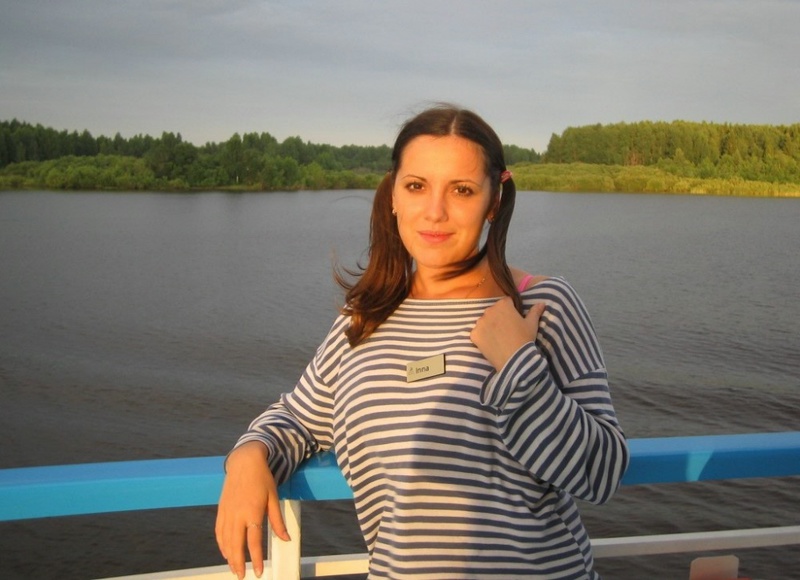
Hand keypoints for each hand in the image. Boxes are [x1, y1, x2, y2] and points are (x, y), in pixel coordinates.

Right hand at [215, 441, 289, 578]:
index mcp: (252, 512)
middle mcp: (237, 515)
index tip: (257, 572)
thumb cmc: (262, 479)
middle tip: (242, 576)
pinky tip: (226, 552)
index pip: (253, 542)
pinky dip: (222, 544)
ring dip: (229, 557)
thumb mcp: (273, 498)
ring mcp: (227, 512)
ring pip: (225, 540)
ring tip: (234, 568)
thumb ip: (277, 521)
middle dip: (238, 563)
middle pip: (236, 545)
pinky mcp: (221, 509)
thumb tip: (286, 538)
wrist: (244, 462)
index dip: (256, 559)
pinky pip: (219, 531)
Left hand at [471, 298, 545, 370]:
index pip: (506, 302)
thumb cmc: (524, 338)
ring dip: (489, 326)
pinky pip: (477, 333)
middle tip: (506, 330)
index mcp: (503, 305)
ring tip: (498, 338)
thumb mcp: (532, 324)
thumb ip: (535, 311)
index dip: (511, 310)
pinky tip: (490, 344)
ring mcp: (480, 323)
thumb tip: (542, 303)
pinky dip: (482, 337)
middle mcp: (489, 310)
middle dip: (498, 317)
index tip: (514, 320)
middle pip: (493, 311)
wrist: (514, 359)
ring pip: (484, 322)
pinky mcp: (474, 334)